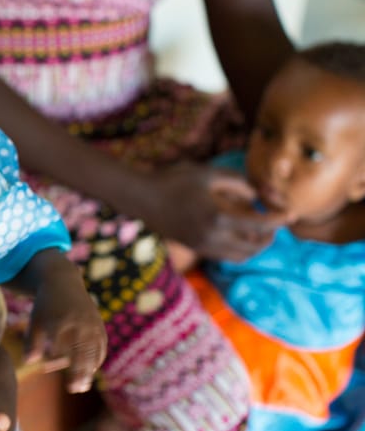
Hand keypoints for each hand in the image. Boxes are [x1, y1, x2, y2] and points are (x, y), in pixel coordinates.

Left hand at [25, 260, 106, 393]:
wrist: (62, 281)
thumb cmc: (45, 305)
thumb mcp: (35, 321)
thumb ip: (32, 342)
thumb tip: (29, 362)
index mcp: (60, 322)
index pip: (63, 349)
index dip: (63, 366)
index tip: (63, 381)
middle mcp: (79, 323)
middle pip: (83, 353)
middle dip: (80, 373)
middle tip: (75, 389)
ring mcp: (91, 323)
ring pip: (94, 351)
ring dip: (90, 369)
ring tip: (83, 385)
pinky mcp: (98, 324)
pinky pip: (101, 345)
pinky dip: (97, 358)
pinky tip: (90, 370)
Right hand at [142, 162, 287, 260]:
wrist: (140, 198)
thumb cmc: (172, 181)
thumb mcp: (206, 173)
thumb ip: (236, 183)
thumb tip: (255, 197)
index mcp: (218, 217)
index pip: (260, 224)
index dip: (280, 220)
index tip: (292, 215)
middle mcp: (212, 237)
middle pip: (254, 247)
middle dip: (270, 237)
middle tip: (276, 224)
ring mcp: (202, 245)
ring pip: (240, 257)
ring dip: (255, 247)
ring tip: (260, 232)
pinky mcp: (194, 248)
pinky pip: (225, 256)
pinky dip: (239, 249)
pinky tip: (238, 235)